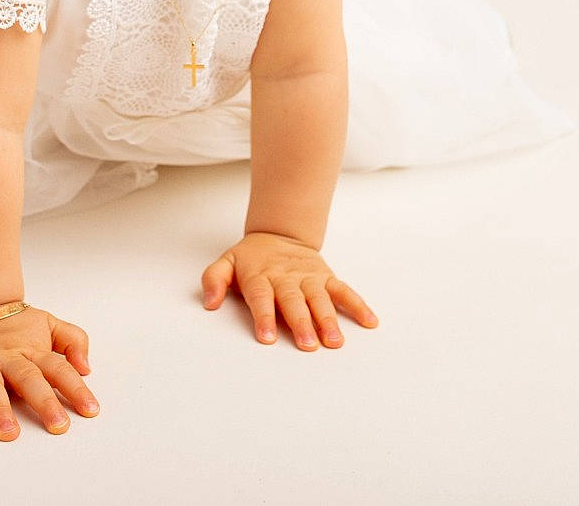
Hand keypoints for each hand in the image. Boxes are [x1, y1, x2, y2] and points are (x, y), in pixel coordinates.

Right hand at [0, 302, 98, 440]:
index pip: (59, 369)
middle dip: (44, 403)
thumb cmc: (15, 323)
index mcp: (33, 350)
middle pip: (28, 380)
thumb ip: (73, 340)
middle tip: (58, 425)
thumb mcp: (49, 323)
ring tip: (8, 432)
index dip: (76, 389)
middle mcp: (8, 357)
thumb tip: (86, 367)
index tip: (90, 410)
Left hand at [200, 230, 378, 348]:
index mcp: (260, 276)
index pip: (261, 297)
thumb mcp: (226, 262)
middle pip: (293, 301)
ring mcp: (309, 278)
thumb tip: (208, 303)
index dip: (264, 316)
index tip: (267, 338)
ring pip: (320, 299)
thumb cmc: (251, 258)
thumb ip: (214, 280)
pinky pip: (344, 291)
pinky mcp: (326, 278)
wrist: (280, 233)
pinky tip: (369, 322)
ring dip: (328, 319)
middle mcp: (286, 278)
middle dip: (300, 323)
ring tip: (335, 341)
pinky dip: (357, 305)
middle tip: (307, 344)